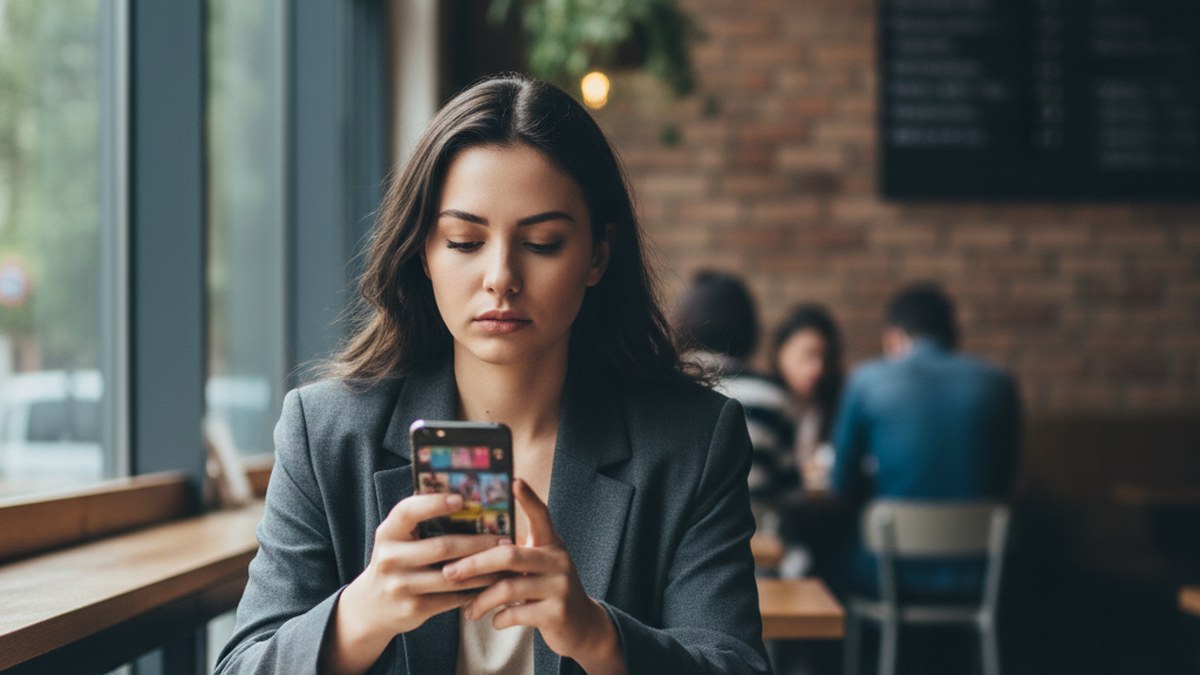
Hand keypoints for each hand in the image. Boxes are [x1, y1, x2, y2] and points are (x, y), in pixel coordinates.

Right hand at [322, 493, 509, 674]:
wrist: (371, 607)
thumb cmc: (396, 561)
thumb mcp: (397, 539)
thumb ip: (420, 521)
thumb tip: (464, 497)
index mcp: (387, 533)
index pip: (409, 512)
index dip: (434, 503)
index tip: (462, 498)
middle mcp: (390, 559)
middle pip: (442, 547)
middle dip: (478, 543)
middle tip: (504, 539)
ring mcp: (401, 586)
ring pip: (453, 576)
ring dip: (484, 570)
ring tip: (505, 561)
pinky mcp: (414, 609)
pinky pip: (453, 598)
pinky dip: (475, 590)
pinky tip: (492, 583)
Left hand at [442, 479, 624, 673]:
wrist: (582, 625)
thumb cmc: (548, 591)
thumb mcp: (539, 567)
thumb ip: (516, 555)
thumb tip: (469, 547)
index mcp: (551, 544)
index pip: (540, 514)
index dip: (527, 497)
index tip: (513, 479)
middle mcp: (558, 560)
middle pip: (509, 554)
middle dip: (474, 563)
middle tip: (448, 572)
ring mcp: (560, 586)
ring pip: (509, 587)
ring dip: (481, 600)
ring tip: (468, 610)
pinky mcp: (557, 613)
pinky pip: (517, 613)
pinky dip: (499, 618)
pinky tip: (493, 620)